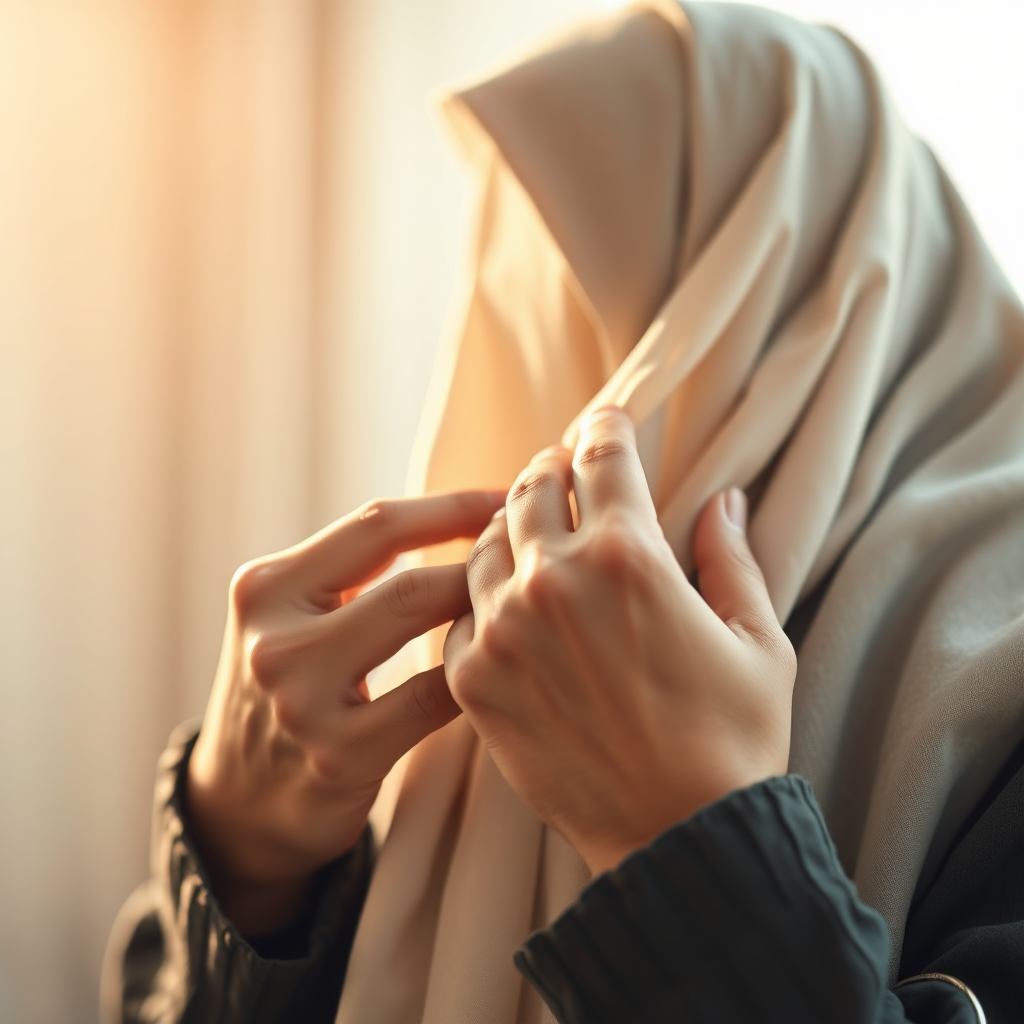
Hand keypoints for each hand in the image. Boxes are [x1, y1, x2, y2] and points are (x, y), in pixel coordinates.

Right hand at [187, 491, 501, 932]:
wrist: (240, 803)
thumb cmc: (291, 690)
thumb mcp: (291, 618)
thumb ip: (349, 571)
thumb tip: (462, 516)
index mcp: (265, 587)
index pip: (375, 524)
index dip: (452, 508)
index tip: (504, 502)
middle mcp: (275, 639)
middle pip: (408, 578)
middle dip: (481, 565)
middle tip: (527, 565)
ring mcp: (302, 701)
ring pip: (418, 624)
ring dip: (479, 611)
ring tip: (517, 607)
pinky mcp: (338, 756)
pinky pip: (431, 697)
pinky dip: (471, 673)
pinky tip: (497, 666)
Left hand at [444, 408, 795, 875]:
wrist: (679, 841)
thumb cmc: (735, 741)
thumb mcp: (759, 641)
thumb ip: (732, 558)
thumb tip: (724, 501)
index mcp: (632, 554)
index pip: (604, 455)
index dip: (606, 426)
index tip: (606, 420)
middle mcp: (556, 579)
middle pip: (532, 486)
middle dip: (553, 468)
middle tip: (564, 470)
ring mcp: (504, 630)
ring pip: (486, 542)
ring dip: (510, 526)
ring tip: (530, 531)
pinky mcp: (474, 681)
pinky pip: (460, 613)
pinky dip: (481, 598)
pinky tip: (504, 604)